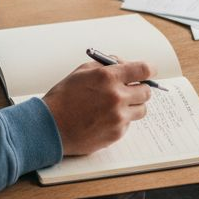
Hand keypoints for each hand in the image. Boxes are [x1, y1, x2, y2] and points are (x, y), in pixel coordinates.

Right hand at [41, 60, 155, 155]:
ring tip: (115, 106)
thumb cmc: (63, 98)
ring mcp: (118, 116)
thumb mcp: (81, 72)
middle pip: (146, 91)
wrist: (49, 126)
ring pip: (141, 109)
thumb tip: (125, 65)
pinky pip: (129, 124)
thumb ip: (106, 66)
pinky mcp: (117, 133)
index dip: (149, 70)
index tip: (149, 72)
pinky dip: (121, 121)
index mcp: (108, 76)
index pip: (143, 69)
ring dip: (133, 106)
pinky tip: (104, 119)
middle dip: (140, 89)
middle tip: (131, 90)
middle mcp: (116, 96)